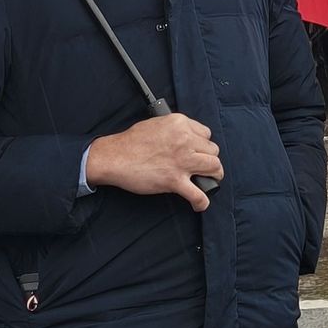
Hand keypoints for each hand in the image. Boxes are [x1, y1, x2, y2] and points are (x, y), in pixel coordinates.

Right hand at [85, 112, 223, 211]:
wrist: (113, 157)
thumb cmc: (130, 142)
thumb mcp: (157, 124)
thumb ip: (175, 129)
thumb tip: (186, 138)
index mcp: (180, 124)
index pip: (206, 134)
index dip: (203, 144)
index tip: (198, 151)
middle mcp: (185, 140)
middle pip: (213, 150)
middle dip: (209, 159)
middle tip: (202, 166)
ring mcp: (181, 161)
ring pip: (214, 167)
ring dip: (214, 175)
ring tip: (209, 180)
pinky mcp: (174, 180)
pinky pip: (197, 194)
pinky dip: (202, 202)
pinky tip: (200, 204)